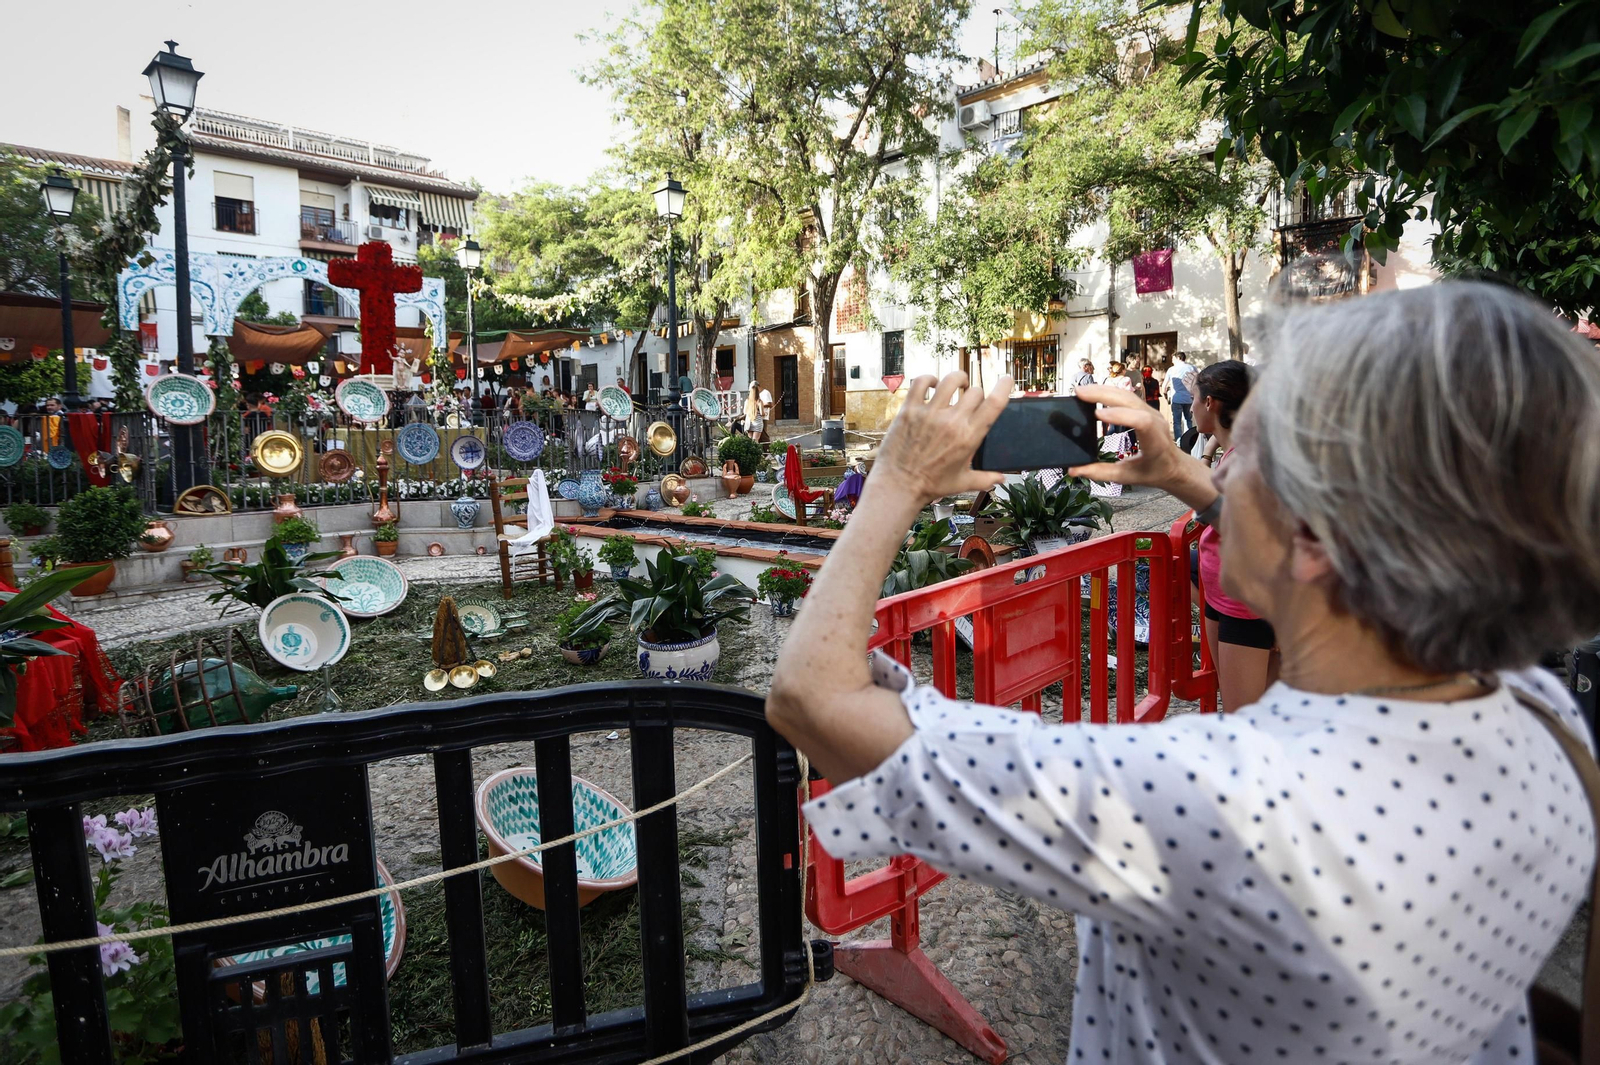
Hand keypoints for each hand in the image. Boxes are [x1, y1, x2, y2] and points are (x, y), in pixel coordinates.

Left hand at [871, 373, 1009, 503]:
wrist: (898, 486)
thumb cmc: (931, 485)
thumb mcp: (962, 483)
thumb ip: (985, 479)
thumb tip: (1002, 479)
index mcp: (969, 437)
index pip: (994, 404)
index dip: (1004, 387)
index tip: (1006, 379)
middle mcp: (952, 422)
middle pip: (975, 391)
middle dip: (976, 394)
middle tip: (970, 401)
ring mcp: (930, 414)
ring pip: (950, 380)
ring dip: (958, 379)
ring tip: (957, 386)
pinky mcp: (910, 410)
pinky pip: (921, 382)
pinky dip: (929, 379)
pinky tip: (932, 385)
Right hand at [1068, 385, 1217, 508]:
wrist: (1174, 465)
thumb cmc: (1154, 472)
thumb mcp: (1127, 477)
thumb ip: (1101, 473)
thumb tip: (1074, 470)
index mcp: (1155, 441)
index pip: (1140, 422)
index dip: (1119, 415)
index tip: (1097, 414)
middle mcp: (1155, 421)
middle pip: (1130, 400)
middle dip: (1103, 395)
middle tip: (1079, 393)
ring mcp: (1151, 412)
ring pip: (1127, 394)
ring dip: (1104, 390)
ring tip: (1082, 391)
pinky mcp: (1145, 408)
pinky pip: (1127, 395)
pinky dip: (1109, 392)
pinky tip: (1094, 393)